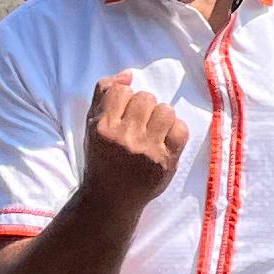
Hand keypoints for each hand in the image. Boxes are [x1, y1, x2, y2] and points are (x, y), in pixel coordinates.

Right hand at [77, 72, 191, 203]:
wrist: (111, 199)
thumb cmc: (102, 159)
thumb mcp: (92, 126)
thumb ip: (104, 95)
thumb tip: (128, 74)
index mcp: (102, 127)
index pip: (120, 91)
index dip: (125, 98)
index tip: (124, 113)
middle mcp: (124, 137)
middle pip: (145, 98)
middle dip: (144, 107)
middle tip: (140, 124)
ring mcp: (147, 149)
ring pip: (165, 109)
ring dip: (162, 117)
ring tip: (153, 131)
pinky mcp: (166, 160)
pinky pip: (181, 128)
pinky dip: (175, 131)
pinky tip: (165, 141)